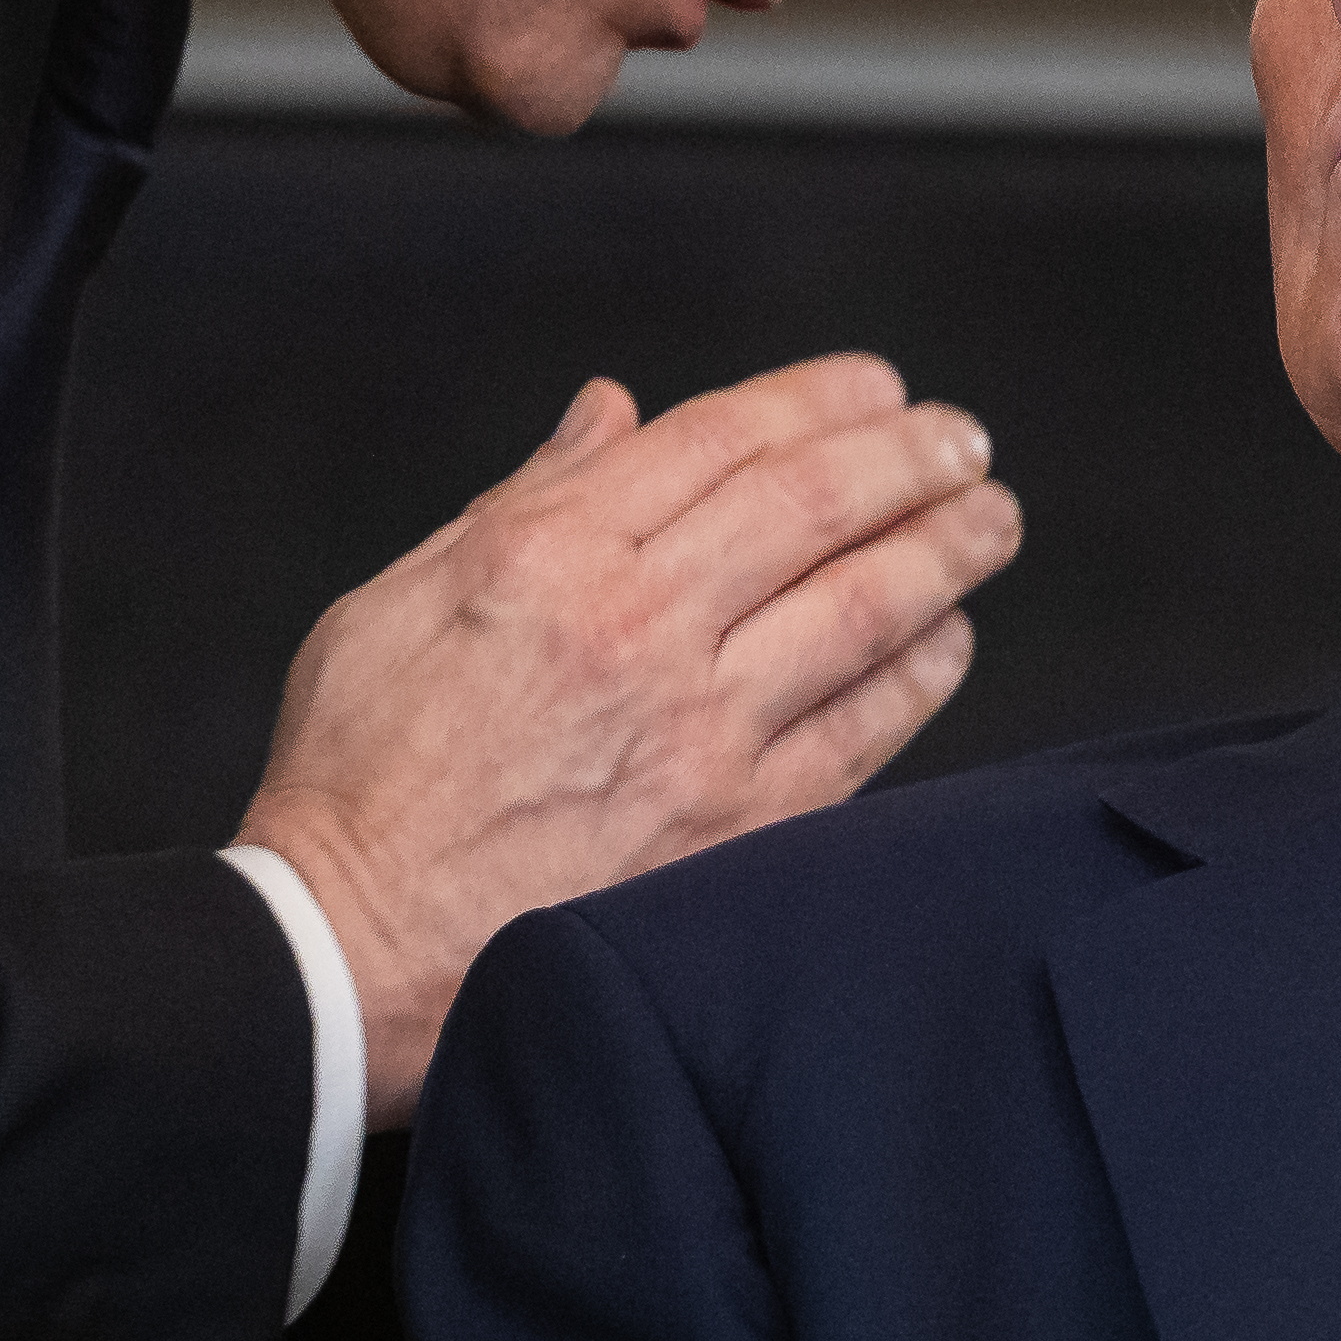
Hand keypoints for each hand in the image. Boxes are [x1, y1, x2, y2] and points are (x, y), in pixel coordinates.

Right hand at [235, 354, 1015, 1123]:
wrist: (350, 953)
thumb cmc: (357, 782)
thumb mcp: (395, 601)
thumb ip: (522, 499)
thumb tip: (612, 414)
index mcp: (548, 556)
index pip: (720, 440)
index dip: (817, 400)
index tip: (877, 388)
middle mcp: (637, 629)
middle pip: (810, 505)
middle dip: (907, 457)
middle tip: (964, 438)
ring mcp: (697, 733)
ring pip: (859, 608)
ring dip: (944, 550)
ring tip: (990, 519)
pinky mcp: (735, 831)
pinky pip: (862, 733)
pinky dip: (919, 675)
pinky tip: (951, 639)